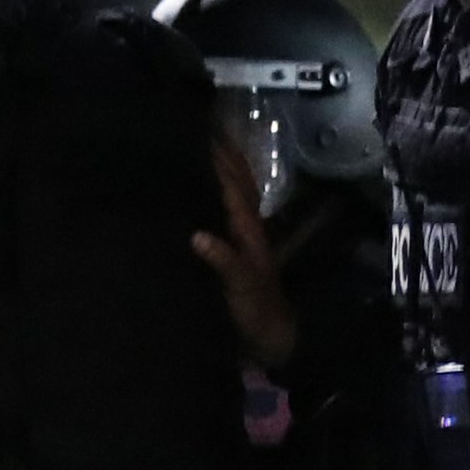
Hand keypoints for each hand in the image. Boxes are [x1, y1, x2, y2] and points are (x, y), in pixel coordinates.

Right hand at [192, 139, 297, 369]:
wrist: (272, 340)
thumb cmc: (257, 312)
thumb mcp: (241, 286)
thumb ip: (223, 260)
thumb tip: (196, 234)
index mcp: (248, 230)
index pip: (234, 186)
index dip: (220, 159)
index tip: (203, 132)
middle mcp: (246, 228)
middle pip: (238, 183)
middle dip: (224, 156)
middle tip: (202, 129)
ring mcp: (241, 240)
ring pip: (234, 196)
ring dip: (223, 171)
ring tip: (204, 150)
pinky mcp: (232, 253)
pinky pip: (223, 214)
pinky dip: (215, 197)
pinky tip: (202, 194)